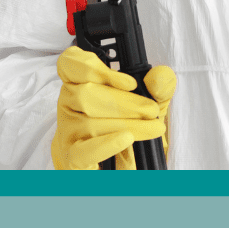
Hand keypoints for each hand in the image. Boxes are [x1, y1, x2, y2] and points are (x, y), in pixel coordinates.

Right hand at [51, 46, 175, 170]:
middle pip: (85, 94)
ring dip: (126, 124)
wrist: (122, 163)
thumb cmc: (129, 128)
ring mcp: (68, 131)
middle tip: (151, 111)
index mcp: (82, 83)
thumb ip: (157, 89)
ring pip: (88, 122)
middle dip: (124, 102)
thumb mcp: (149, 105)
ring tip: (152, 128)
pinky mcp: (71, 157)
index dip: (94, 68)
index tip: (130, 83)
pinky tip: (126, 139)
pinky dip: (106, 144)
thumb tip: (161, 76)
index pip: (70, 64)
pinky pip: (83, 151)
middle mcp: (69, 105)